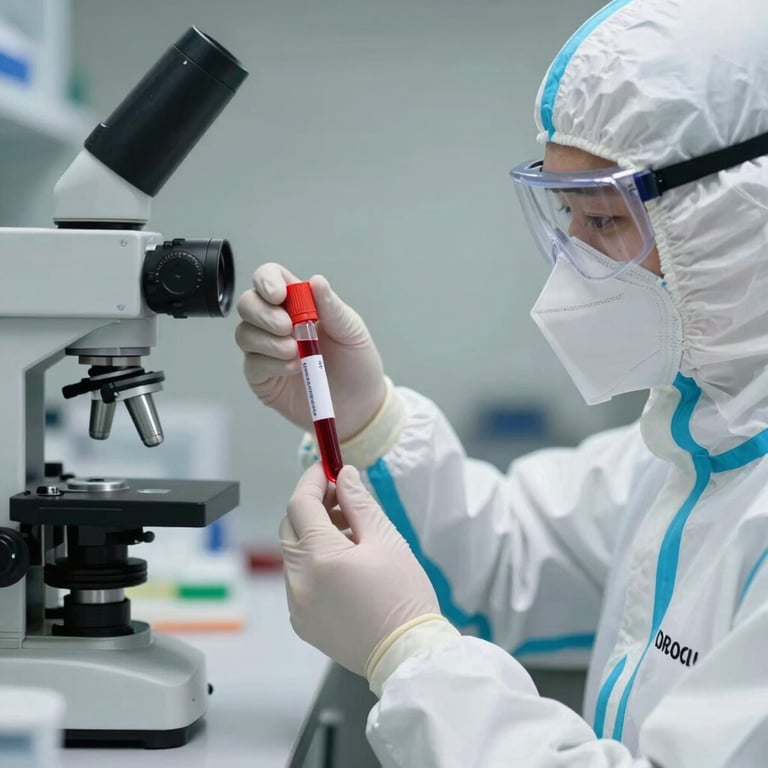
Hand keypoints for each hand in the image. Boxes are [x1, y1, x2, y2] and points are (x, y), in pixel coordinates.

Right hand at [235, 264, 386, 440]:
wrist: (360, 407)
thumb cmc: (357, 365)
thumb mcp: (352, 332)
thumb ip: (332, 308)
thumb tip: (316, 281)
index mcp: (298, 303)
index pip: (269, 278)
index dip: (266, 280)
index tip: (278, 295)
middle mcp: (276, 323)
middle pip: (248, 304)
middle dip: (263, 314)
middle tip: (288, 328)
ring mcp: (266, 351)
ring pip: (244, 334)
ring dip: (269, 341)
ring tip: (296, 353)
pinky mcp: (263, 378)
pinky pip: (253, 364)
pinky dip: (271, 363)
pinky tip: (293, 368)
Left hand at [280, 463, 440, 675]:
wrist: (407, 655)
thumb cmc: (404, 597)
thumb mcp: (386, 539)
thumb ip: (358, 503)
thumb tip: (343, 476)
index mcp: (320, 558)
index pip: (301, 504)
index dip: (312, 480)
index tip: (326, 468)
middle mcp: (299, 582)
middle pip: (291, 527)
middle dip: (312, 507)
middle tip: (341, 499)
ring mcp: (297, 605)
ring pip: (294, 554)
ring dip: (314, 535)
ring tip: (351, 534)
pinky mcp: (302, 622)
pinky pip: (299, 579)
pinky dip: (314, 563)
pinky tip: (345, 563)